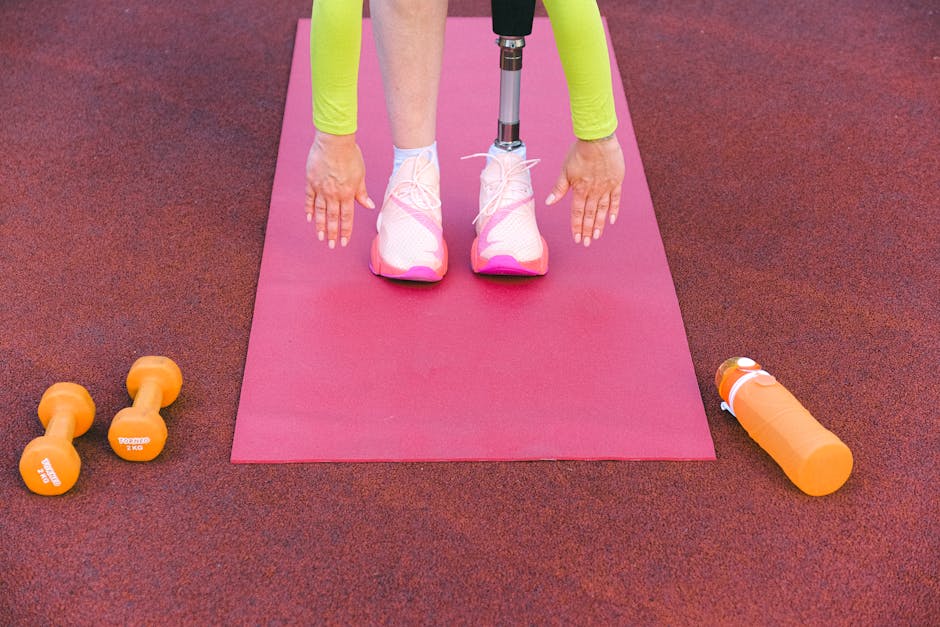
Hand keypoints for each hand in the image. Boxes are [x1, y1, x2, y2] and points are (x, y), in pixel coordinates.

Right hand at [304, 131, 374, 247]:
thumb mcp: (360, 175)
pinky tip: (309, 219)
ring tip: (321, 238)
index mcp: (348, 194)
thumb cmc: (350, 155)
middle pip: (333, 218)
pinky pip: (309, 199)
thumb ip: (362, 193)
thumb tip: (369, 206)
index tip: (344, 242)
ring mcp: (321, 189)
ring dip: (321, 226)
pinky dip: (309, 210)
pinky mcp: (311, 182)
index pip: (347, 217)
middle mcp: (334, 194)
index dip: (345, 231)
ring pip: (321, 212)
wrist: (334, 141)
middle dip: (333, 234)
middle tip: (331, 246)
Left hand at [545, 135, 624, 246]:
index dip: (576, 226)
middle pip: (590, 215)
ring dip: (599, 224)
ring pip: (602, 210)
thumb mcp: (565, 170)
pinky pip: (615, 199)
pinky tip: (612, 220)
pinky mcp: (616, 181)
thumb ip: (559, 188)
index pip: (577, 213)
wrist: (598, 139)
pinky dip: (614, 210)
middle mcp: (593, 191)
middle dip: (587, 230)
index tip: (576, 238)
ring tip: (597, 236)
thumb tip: (549, 202)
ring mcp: (606, 187)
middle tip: (586, 243)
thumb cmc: (579, 152)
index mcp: (580, 189)